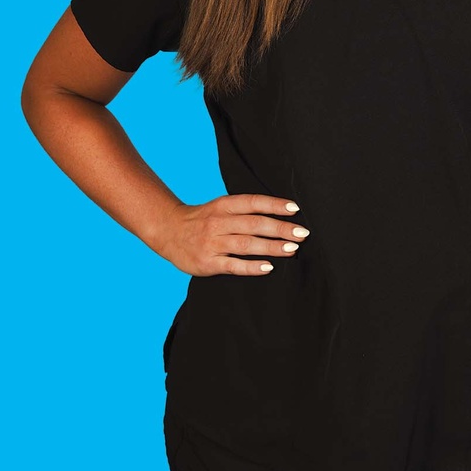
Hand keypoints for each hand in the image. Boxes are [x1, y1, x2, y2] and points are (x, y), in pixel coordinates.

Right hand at [154, 194, 308, 275]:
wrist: (168, 231)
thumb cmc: (202, 220)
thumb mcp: (220, 207)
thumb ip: (244, 210)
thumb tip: (279, 214)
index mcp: (224, 205)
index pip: (253, 202)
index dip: (274, 204)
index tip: (295, 208)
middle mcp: (219, 222)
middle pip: (254, 224)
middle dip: (280, 228)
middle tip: (302, 233)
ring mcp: (213, 243)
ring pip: (247, 244)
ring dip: (271, 247)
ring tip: (292, 249)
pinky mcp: (208, 262)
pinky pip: (233, 265)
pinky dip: (252, 266)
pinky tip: (268, 267)